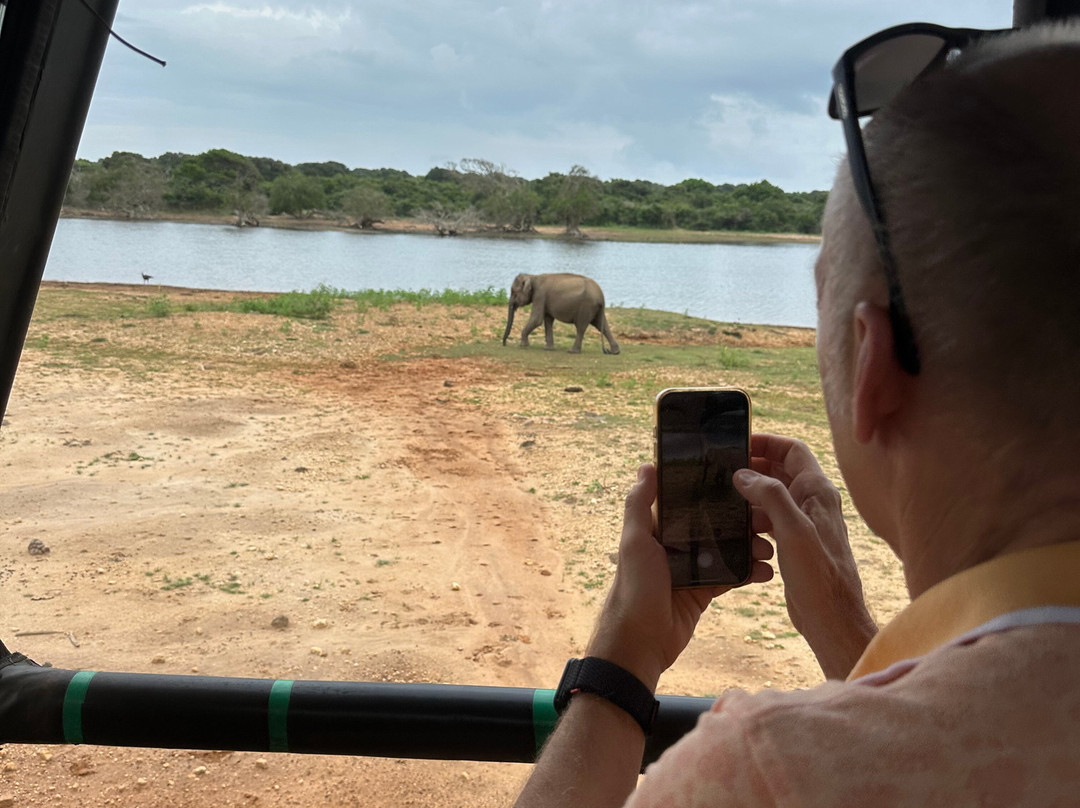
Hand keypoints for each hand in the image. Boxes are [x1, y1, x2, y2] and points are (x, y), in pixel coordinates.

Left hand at [587, 464, 773, 691]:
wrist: (640, 642)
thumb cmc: (633, 588)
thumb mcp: (634, 542)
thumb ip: (639, 505)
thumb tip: (647, 466)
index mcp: (658, 528)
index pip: (689, 502)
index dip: (714, 492)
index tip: (743, 483)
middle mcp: (675, 544)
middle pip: (714, 524)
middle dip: (741, 520)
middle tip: (768, 518)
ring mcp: (691, 568)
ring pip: (727, 549)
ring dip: (750, 546)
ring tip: (770, 548)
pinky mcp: (703, 591)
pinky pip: (730, 576)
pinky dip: (749, 573)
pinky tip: (767, 572)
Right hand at [733, 433, 876, 678]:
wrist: (831, 618)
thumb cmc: (819, 576)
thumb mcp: (793, 531)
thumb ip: (771, 496)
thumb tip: (743, 474)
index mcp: (818, 492)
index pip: (792, 450)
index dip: (767, 443)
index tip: (738, 444)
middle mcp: (813, 503)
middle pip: (780, 470)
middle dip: (754, 467)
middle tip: (723, 470)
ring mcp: (804, 524)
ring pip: (774, 496)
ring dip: (751, 494)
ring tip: (726, 499)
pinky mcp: (795, 544)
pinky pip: (771, 520)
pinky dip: (754, 518)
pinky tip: (737, 527)